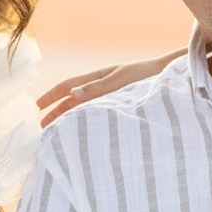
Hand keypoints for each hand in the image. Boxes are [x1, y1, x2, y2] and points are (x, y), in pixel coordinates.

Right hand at [35, 53, 178, 128]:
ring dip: (70, 121)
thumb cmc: (151, 75)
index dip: (51, 97)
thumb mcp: (123, 80)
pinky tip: (85, 136)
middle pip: (73, 101)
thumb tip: (72, 94)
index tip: (36, 108)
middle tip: (42, 129)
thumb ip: (98, 87)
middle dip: (56, 113)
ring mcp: (112, 99)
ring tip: (59, 136)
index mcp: (100, 77)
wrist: (175, 77)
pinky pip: (99, 117)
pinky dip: (88, 125)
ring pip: (85, 111)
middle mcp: (103, 88)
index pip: (68, 87)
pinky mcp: (122, 109)